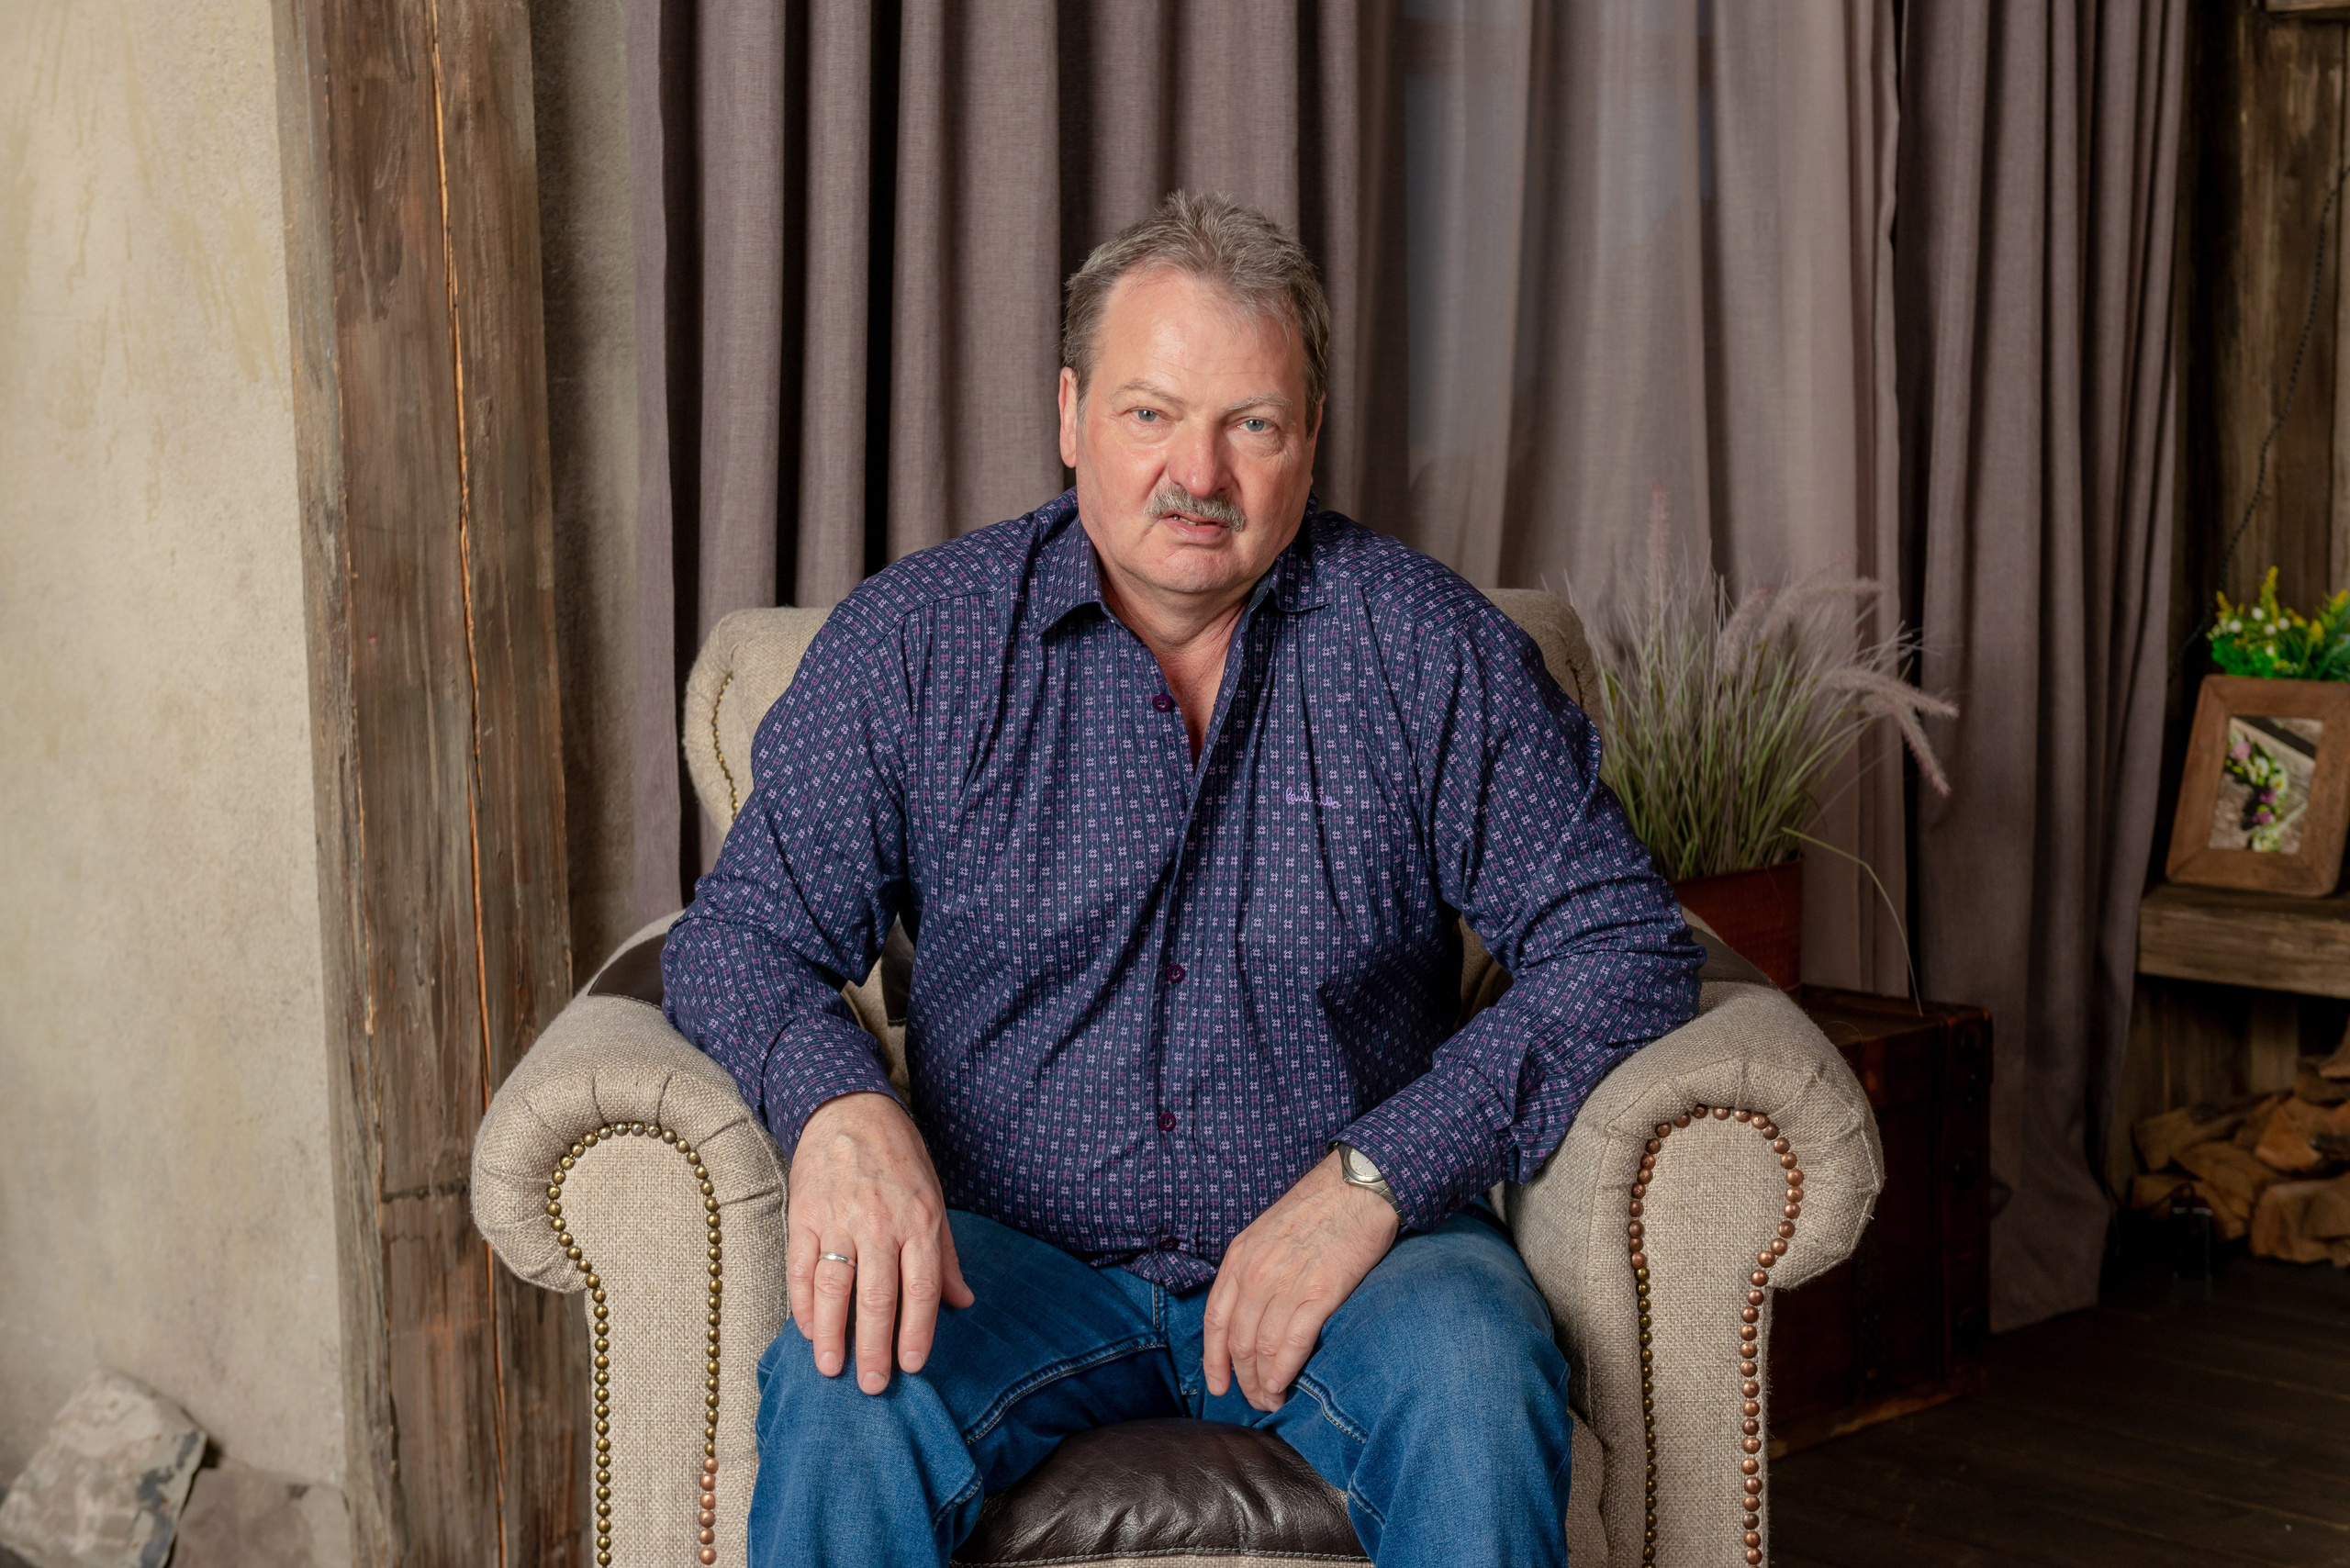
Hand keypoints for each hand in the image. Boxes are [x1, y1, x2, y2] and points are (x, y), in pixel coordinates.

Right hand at [786, 1091, 973, 1392]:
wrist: (850, 1110)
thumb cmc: (899, 1158)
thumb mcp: (934, 1199)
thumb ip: (945, 1255)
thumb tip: (963, 1302)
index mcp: (919, 1222)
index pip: (920, 1290)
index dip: (917, 1333)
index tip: (911, 1367)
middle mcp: (880, 1224)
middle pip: (877, 1299)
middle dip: (874, 1348)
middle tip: (871, 1385)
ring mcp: (838, 1220)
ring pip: (833, 1289)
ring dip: (832, 1334)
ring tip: (832, 1368)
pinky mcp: (803, 1215)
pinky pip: (800, 1268)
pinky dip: (801, 1303)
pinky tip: (807, 1330)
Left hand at [1202, 1152, 1400, 1410]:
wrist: (1358, 1185)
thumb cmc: (1319, 1207)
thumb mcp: (1268, 1231)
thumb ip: (1255, 1268)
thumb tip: (1252, 1311)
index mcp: (1240, 1257)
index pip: (1215, 1320)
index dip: (1214, 1360)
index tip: (1219, 1386)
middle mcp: (1256, 1272)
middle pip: (1238, 1342)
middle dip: (1244, 1380)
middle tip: (1257, 1400)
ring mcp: (1286, 1282)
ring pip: (1262, 1348)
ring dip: (1265, 1384)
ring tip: (1274, 1401)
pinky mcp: (1320, 1292)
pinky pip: (1292, 1343)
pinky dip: (1284, 1371)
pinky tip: (1284, 1386)